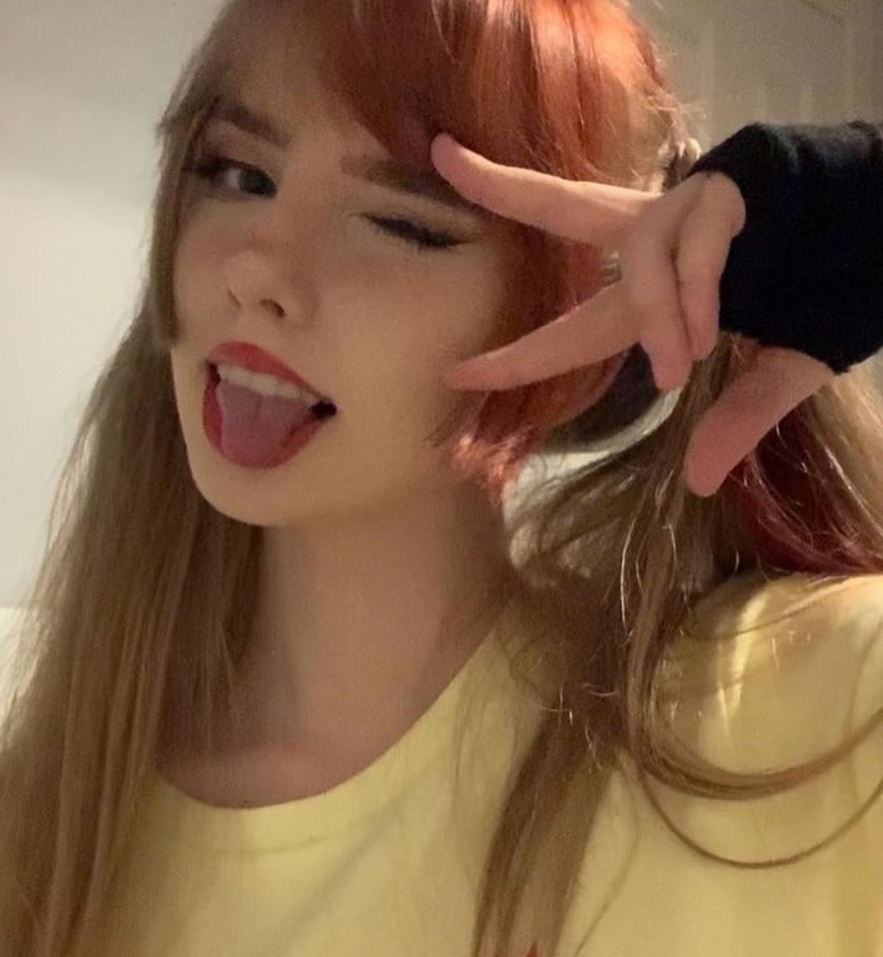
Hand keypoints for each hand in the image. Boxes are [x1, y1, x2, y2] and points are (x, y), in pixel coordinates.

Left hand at [431, 134, 835, 497]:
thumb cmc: (835, 288)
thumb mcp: (784, 369)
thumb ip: (738, 415)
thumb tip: (701, 483)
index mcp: (658, 290)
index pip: (571, 324)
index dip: (515, 354)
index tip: (455, 375)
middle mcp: (658, 240)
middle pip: (565, 206)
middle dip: (502, 184)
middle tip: (440, 156)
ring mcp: (691, 210)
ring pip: (639, 257)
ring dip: (655, 317)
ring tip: (680, 366)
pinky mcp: (732, 190)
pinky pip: (695, 246)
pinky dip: (694, 295)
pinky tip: (706, 333)